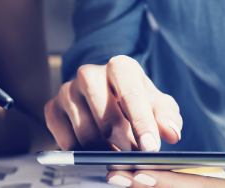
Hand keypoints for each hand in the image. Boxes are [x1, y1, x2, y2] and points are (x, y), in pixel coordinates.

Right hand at [44, 55, 181, 150]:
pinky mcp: (52, 108)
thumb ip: (168, 117)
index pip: (130, 93)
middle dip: (124, 144)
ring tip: (117, 156)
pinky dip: (82, 153)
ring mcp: (67, 90)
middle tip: (135, 158)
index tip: (151, 148)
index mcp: (119, 67)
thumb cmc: (135, 102)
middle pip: (106, 118)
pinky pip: (65, 141)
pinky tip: (94, 153)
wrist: (106, 99)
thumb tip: (171, 133)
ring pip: (85, 134)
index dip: (142, 123)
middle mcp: (89, 73)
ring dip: (104, 151)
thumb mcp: (157, 105)